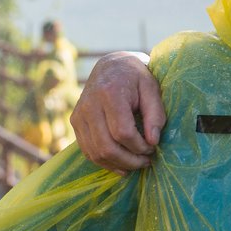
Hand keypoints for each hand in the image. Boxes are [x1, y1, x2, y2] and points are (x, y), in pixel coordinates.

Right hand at [69, 51, 164, 174]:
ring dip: (118, 164)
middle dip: (129, 160)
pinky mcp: (75, 123)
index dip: (139, 146)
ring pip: (95, 152)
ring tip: (137, 164)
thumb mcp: (152, 88)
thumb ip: (155, 114)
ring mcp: (79, 115)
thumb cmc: (136, 77)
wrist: (111, 66)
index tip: (153, 147)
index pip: (122, 132)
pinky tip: (121, 164)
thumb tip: (153, 141)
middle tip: (147, 161)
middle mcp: (89, 106)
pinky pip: (87, 150)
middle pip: (107, 146)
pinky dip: (105, 162)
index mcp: (110, 93)